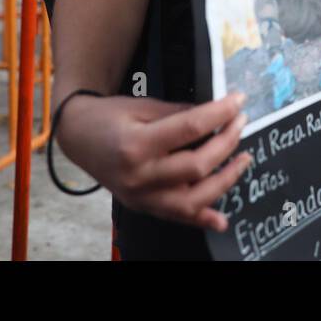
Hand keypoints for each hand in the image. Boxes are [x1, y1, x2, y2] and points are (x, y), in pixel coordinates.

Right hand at [54, 92, 252, 230]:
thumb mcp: (142, 105)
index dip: (220, 113)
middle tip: (241, 122)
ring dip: (225, 180)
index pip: (191, 128)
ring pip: (193, 200)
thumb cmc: (108, 117)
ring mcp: (141, 196)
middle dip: (227, 142)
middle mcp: (139, 176)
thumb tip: (216, 113)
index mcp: (136, 144)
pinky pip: (177, 218)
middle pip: (196, 166)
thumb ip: (179, 112)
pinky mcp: (142, 206)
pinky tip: (221, 219)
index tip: (239, 100)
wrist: (77, 137)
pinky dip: (202, 219)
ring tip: (243, 159)